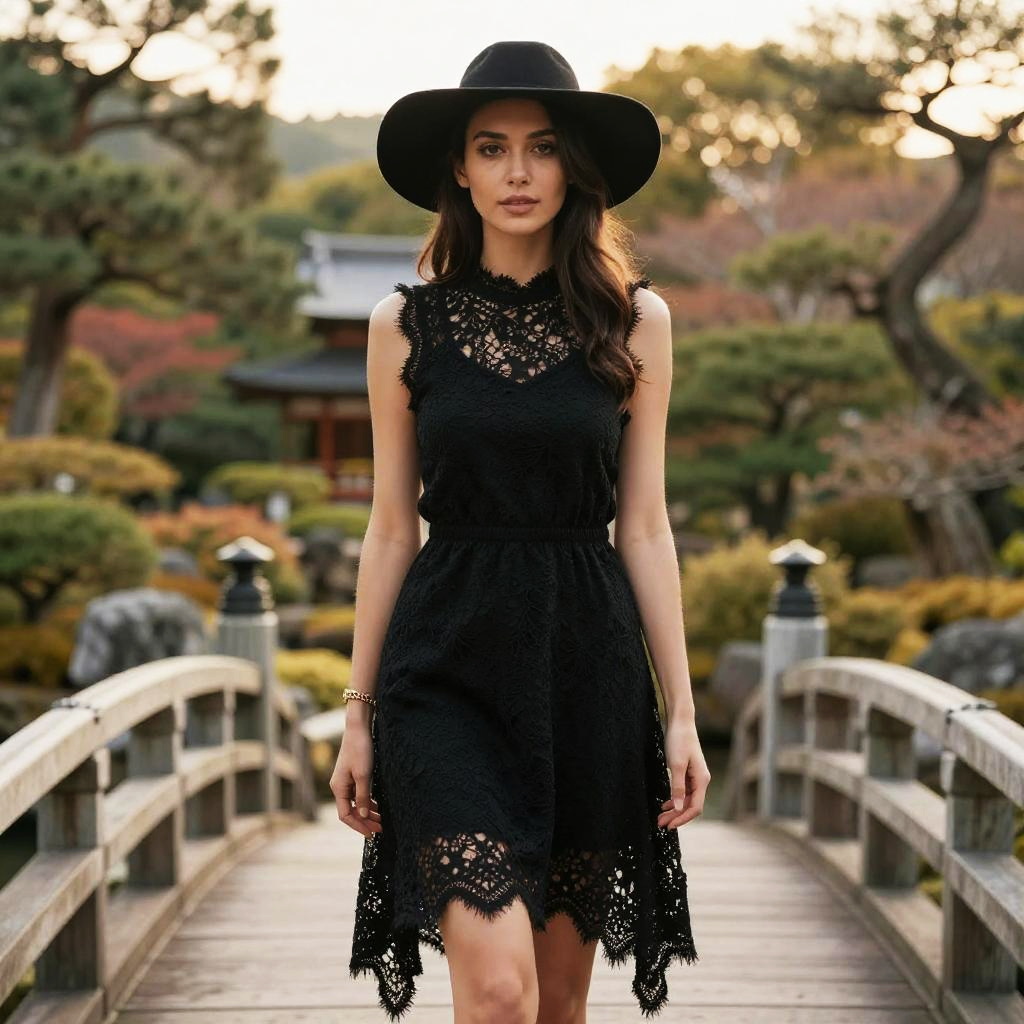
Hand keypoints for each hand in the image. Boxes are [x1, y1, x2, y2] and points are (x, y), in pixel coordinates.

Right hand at [329, 721, 382, 836]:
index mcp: (339, 788)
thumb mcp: (364, 775)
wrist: (359, 728)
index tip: (371, 834)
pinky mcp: (353, 775)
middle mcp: (340, 786)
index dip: (358, 826)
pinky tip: (378, 807)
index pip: (345, 815)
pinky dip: (368, 802)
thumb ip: (364, 796)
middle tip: (380, 830)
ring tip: (381, 821)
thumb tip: (364, 816)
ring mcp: (346, 781)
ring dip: (368, 813)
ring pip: (356, 803)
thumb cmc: (360, 749)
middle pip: (351, 811)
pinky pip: (359, 794)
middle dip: (364, 822)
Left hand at [657, 716, 709, 829]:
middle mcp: (701, 780)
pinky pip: (684, 792)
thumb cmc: (679, 740)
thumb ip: (677, 787)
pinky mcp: (689, 773)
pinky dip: (675, 800)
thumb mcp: (676, 765)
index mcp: (701, 780)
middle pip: (690, 806)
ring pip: (686, 800)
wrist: (680, 722)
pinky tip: (665, 804)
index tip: (669, 826)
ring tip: (660, 817)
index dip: (682, 819)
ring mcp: (695, 777)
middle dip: (676, 816)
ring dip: (674, 810)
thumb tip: (678, 808)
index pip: (695, 807)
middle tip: (660, 824)